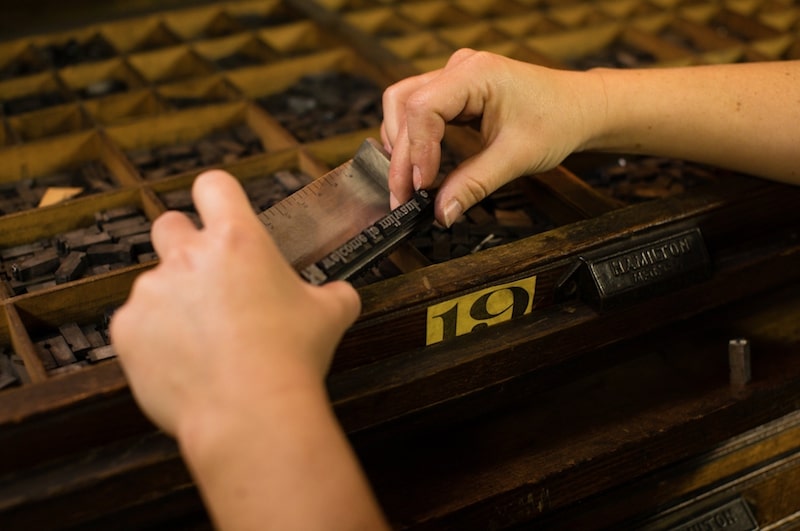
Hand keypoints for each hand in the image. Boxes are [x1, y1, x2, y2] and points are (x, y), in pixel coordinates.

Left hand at [110, 170, 360, 436]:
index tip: (221, 212)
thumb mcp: (331, 316)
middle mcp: (187, 256)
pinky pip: (137, 324)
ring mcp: (151, 291)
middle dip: (183, 243)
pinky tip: (185, 363)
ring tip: (205, 342)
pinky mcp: (127, 329)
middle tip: (208, 279)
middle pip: (169, 225)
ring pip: (155, 284)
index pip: (214, 186)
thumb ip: (333, 294)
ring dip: (174, 301)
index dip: (217, 196)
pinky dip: (155, 339)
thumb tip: (341, 295)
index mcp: (237, 240)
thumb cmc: (292, 357)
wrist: (250, 411)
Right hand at [381, 48, 604, 225]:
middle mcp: (459, 69)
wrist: (579, 109)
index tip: (421, 186)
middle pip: (404, 106)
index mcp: (476, 73)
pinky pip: (419, 112)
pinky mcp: (454, 93)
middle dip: (401, 156)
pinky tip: (418, 167)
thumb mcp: (516, 158)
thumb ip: (474, 185)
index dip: (416, 150)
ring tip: (407, 185)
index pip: (423, 107)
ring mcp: (454, 78)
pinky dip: (413, 141)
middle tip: (403, 198)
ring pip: (404, 107)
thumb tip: (441, 213)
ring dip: (400, 147)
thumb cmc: (558, 120)